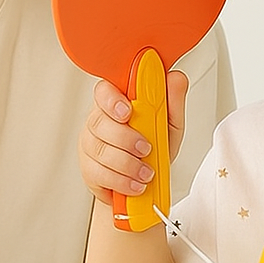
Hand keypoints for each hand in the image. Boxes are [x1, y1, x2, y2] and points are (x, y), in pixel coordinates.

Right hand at [79, 71, 187, 205]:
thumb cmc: (155, 149)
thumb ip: (173, 101)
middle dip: (125, 137)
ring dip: (128, 163)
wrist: (148, 185)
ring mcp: (90, 145)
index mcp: (116, 103)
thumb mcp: (170, 124)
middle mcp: (99, 121)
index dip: (112, 100)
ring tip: (146, 172)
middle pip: (99, 122)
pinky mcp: (88, 169)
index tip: (127, 111)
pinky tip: (135, 183)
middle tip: (146, 147)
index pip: (104, 91)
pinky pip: (99, 173)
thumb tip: (175, 77)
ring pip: (99, 149)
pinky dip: (122, 181)